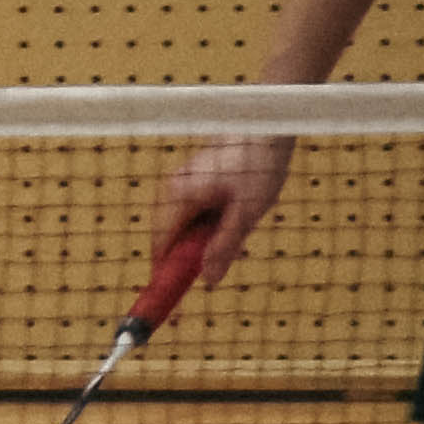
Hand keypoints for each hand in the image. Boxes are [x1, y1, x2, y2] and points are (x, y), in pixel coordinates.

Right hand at [149, 135, 288, 301]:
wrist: (263, 127)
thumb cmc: (258, 165)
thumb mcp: (247, 212)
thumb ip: (225, 245)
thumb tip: (209, 280)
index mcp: (179, 199)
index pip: (160, 248)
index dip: (166, 274)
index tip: (172, 296)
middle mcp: (170, 191)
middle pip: (166, 239)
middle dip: (188, 255)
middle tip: (220, 259)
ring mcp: (176, 184)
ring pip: (179, 226)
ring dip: (199, 237)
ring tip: (236, 221)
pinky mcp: (187, 181)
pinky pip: (187, 213)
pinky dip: (204, 222)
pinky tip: (233, 208)